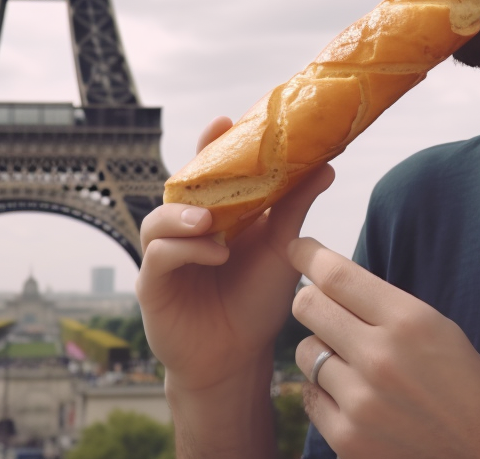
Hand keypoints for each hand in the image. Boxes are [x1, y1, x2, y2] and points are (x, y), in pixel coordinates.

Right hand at [136, 116, 333, 394]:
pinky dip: (184, 249)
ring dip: (183, 214)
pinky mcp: (154, 285)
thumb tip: (326, 165)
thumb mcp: (282, 247)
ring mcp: (166, 255)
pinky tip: (215, 253)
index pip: (209, 171)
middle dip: (192, 167)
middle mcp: (186, 228)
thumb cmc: (257, 299)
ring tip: (210, 220)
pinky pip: (159, 257)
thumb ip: (295, 207)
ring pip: (159, 220)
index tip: (224, 121)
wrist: (238, 358)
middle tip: (212, 155)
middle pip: (179, 188)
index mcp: (217, 212)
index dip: (212, 144)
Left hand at [288, 238, 479, 458]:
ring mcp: (361, 402)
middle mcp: (380, 358)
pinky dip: (326, 392)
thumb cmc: (468, 384)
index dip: (309, 254)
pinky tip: (355, 396)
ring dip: (321, 349)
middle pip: (308, 306)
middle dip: (312, 299)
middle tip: (324, 305)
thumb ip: (385, 304)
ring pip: (306, 352)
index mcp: (408, 320)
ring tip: (352, 360)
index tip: (298, 248)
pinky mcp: (348, 440)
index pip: (337, 274)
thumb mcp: (437, 326)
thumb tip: (334, 280)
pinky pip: (311, 397)